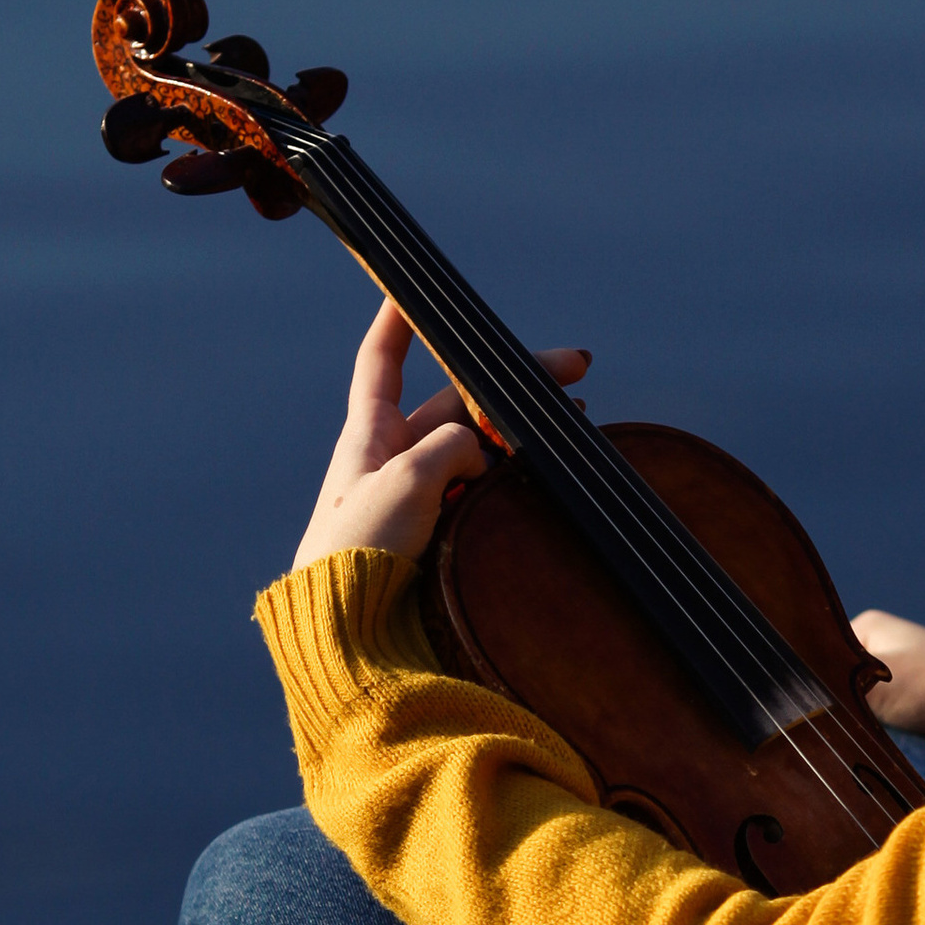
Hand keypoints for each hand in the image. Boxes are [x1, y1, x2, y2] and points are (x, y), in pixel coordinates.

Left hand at [293, 301, 589, 571]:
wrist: (349, 635)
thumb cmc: (357, 554)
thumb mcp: (405, 481)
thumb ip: (449, 446)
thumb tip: (480, 449)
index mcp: (369, 437)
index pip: (381, 363)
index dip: (397, 322)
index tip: (410, 289)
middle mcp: (395, 462)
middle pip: (459, 404)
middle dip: (510, 386)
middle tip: (575, 372)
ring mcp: (422, 500)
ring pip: (481, 450)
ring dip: (522, 435)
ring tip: (574, 429)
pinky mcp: (443, 539)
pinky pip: (486, 495)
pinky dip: (517, 481)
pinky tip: (548, 479)